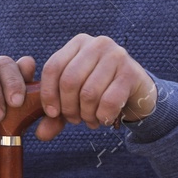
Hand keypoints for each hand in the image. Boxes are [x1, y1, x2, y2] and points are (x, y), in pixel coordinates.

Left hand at [34, 34, 155, 141]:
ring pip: (89, 93)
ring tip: (90, 120)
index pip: (53, 67)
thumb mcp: (73, 99)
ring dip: (86, 114)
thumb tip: (41, 134)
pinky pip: (109, 101)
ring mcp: (116, 55)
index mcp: (78, 43)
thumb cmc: (99, 92)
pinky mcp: (131, 72)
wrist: (136, 93)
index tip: (52, 113)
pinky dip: (103, 116)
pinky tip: (104, 119)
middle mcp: (97, 44)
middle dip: (68, 108)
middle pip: (69, 81)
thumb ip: (55, 115)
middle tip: (75, 119)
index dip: (48, 94)